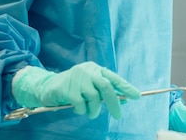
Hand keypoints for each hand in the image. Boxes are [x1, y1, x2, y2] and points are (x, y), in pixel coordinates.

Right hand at [12, 62, 140, 118]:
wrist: (49, 87)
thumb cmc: (73, 88)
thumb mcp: (90, 88)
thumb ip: (104, 92)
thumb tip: (123, 100)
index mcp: (96, 69)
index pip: (114, 78)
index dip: (126, 87)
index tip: (137, 96)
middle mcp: (88, 71)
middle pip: (106, 87)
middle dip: (113, 103)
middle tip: (118, 116)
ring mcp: (77, 78)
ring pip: (94, 98)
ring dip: (94, 110)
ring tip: (89, 112)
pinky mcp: (67, 88)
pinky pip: (80, 104)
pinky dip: (81, 110)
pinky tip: (77, 108)